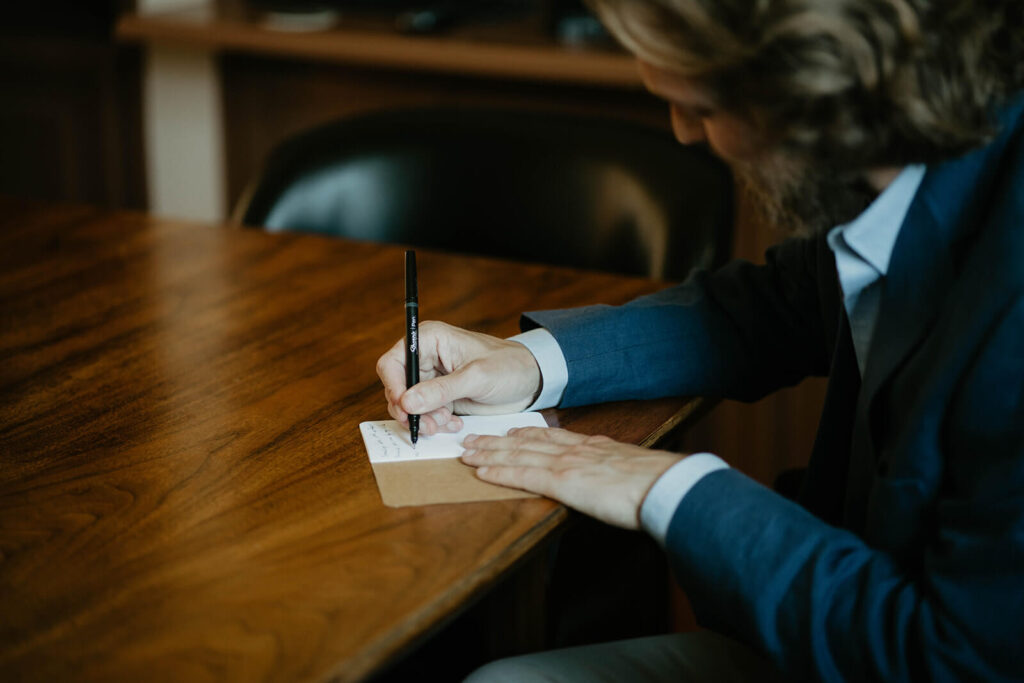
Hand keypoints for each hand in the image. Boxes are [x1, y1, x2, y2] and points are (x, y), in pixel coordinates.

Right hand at [376, 321, 540, 435]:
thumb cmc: (508, 366)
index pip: (393, 362)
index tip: (405, 408)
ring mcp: (432, 379)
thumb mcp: (476, 377)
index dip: (393, 386)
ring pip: (409, 405)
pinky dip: (434, 423)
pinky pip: (424, 414)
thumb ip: (441, 390)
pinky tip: (454, 423)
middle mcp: (426, 357)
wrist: (530, 381)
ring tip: (447, 423)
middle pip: (397, 387)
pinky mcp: (440, 397)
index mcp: (430, 339)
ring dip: (424, 419)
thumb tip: (407, 401)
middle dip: (411, 409)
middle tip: (429, 424)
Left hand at [460, 427, 683, 529]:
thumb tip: (615, 480)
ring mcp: (566, 464)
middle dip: (497, 440)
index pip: (551, 436)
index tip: (510, 430)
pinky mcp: (562, 482)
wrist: (664, 485)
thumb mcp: (633, 470)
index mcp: (592, 447)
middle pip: (527, 442)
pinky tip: (481, 472)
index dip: (527, 432)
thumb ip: (616, 471)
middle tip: (473, 438)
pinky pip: (523, 474)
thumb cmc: (657, 483)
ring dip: (489, 452)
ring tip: (467, 451)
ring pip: (518, 454)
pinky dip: (499, 471)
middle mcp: (574, 450)